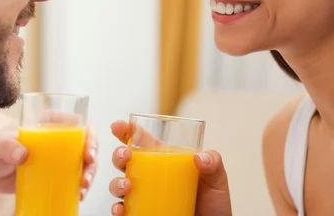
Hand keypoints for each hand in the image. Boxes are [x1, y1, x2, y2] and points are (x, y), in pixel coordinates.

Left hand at [0, 123, 98, 199]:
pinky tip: (79, 196)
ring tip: (82, 190)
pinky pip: (73, 178)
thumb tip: (22, 153)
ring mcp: (58, 156)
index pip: (78, 123)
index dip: (90, 136)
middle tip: (85, 178)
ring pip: (83, 163)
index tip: (88, 154)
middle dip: (92, 161)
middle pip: (86, 144)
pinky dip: (79, 187)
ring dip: (89, 175)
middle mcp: (59, 137)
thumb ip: (7, 146)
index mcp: (49, 122)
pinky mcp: (54, 173)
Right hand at [108, 120, 231, 215]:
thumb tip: (200, 158)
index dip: (126, 130)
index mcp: (164, 159)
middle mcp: (149, 176)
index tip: (117, 125)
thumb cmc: (213, 202)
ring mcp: (143, 195)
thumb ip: (213, 163)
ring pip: (118, 184)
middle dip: (118, 154)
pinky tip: (121, 209)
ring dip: (116, 183)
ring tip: (126, 186)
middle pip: (125, 159)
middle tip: (125, 156)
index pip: (142, 140)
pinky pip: (122, 210)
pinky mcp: (140, 213)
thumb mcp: (217, 179)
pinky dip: (117, 209)